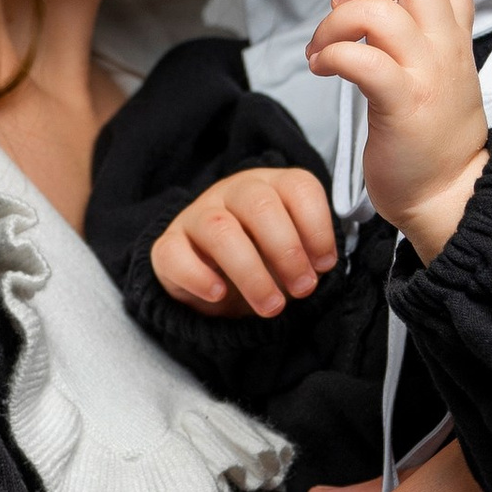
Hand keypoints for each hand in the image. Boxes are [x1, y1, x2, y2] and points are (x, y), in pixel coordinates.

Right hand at [152, 165, 338, 315]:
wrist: (215, 280)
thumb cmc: (263, 260)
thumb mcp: (294, 251)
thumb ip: (312, 253)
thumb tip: (322, 266)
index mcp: (271, 185)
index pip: (298, 187)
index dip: (317, 227)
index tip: (324, 265)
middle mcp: (233, 192)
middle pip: (260, 205)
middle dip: (287, 251)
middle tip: (303, 289)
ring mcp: (197, 216)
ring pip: (220, 230)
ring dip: (251, 273)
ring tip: (271, 306)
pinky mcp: (168, 246)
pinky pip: (175, 254)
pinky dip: (198, 277)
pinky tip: (219, 295)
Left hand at [305, 0, 489, 259]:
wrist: (450, 198)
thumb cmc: (434, 145)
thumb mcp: (443, 81)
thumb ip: (421, 47)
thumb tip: (370, 17)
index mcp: (456, 42)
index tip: (370, 0)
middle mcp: (445, 51)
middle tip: (340, 14)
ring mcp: (426, 76)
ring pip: (380, 13)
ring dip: (336, 23)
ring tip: (322, 49)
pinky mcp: (400, 105)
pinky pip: (362, 59)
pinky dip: (332, 55)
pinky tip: (322, 69)